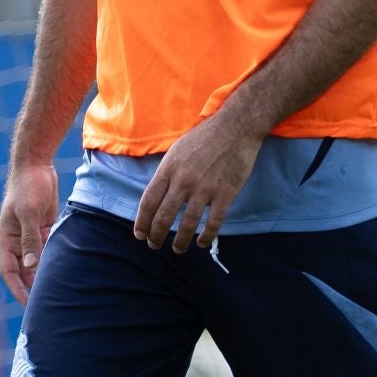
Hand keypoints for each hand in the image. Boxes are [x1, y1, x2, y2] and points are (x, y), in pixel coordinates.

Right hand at [0, 162, 60, 302]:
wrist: (37, 165)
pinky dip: (55, 261)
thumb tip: (31, 266)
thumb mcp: (28, 212)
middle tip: (47, 306)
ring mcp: (31, 235)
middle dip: (32, 288)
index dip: (16, 289)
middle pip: (23, 271)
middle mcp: (17, 241)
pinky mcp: (44, 229)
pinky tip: (67, 272)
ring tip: (58, 293)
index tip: (28, 305)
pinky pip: (48, 250)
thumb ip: (30, 239)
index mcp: (6, 239)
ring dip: (45, 276)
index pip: (8, 271)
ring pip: (37, 262)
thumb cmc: (27, 186)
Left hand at [133, 106, 264, 252]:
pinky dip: (206, 237)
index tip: (139, 234)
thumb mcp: (177, 150)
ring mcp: (205, 188)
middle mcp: (183, 180)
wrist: (236, 127)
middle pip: (163, 216)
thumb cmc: (205, 137)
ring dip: (179, 241)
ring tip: (177, 249)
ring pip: (187, 224)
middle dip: (155, 236)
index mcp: (169, 169)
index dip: (142, 222)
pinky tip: (201, 243)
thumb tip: (158, 195)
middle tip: (154, 245)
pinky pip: (213, 222)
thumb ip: (167, 173)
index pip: (148, 202)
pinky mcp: (225, 193)